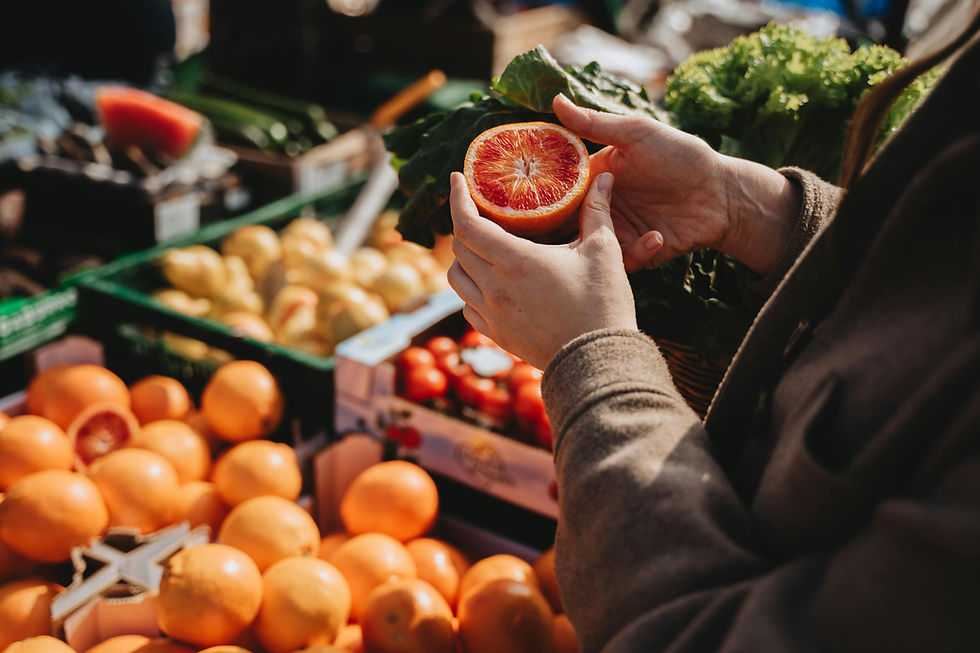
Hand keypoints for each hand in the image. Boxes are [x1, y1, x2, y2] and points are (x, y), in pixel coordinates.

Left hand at [447, 171, 636, 369]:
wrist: (598, 362)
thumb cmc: (603, 305)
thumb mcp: (603, 251)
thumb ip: (597, 210)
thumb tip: (605, 177)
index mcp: (514, 261)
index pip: (467, 223)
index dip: (457, 198)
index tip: (456, 180)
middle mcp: (494, 287)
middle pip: (459, 247)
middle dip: (465, 224)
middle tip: (480, 211)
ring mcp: (492, 314)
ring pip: (456, 278)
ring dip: (463, 258)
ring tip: (482, 247)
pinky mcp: (496, 335)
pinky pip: (468, 306)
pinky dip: (471, 289)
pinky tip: (490, 283)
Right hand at [553, 95, 799, 275]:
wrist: (723, 194)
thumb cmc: (683, 156)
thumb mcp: (638, 134)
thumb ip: (595, 123)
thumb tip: (555, 100)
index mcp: (595, 176)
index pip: (556, 188)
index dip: (539, 194)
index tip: (527, 199)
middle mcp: (601, 205)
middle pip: (565, 223)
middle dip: (558, 231)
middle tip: (563, 231)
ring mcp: (617, 231)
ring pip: (588, 247)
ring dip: (598, 243)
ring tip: (613, 235)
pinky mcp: (636, 253)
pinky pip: (622, 261)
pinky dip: (636, 253)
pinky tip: (657, 236)